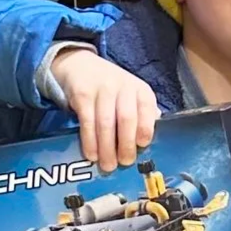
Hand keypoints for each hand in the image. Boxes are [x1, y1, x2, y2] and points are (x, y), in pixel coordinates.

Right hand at [48, 48, 158, 172]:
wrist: (78, 65)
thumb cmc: (110, 87)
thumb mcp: (131, 94)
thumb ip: (142, 113)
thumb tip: (152, 137)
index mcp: (140, 89)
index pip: (147, 109)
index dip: (146, 128)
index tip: (142, 146)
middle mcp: (123, 87)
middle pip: (127, 118)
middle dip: (126, 144)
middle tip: (124, 162)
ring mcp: (102, 90)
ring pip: (106, 123)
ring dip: (107, 148)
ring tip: (107, 165)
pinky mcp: (82, 95)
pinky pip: (87, 122)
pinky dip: (90, 141)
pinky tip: (92, 154)